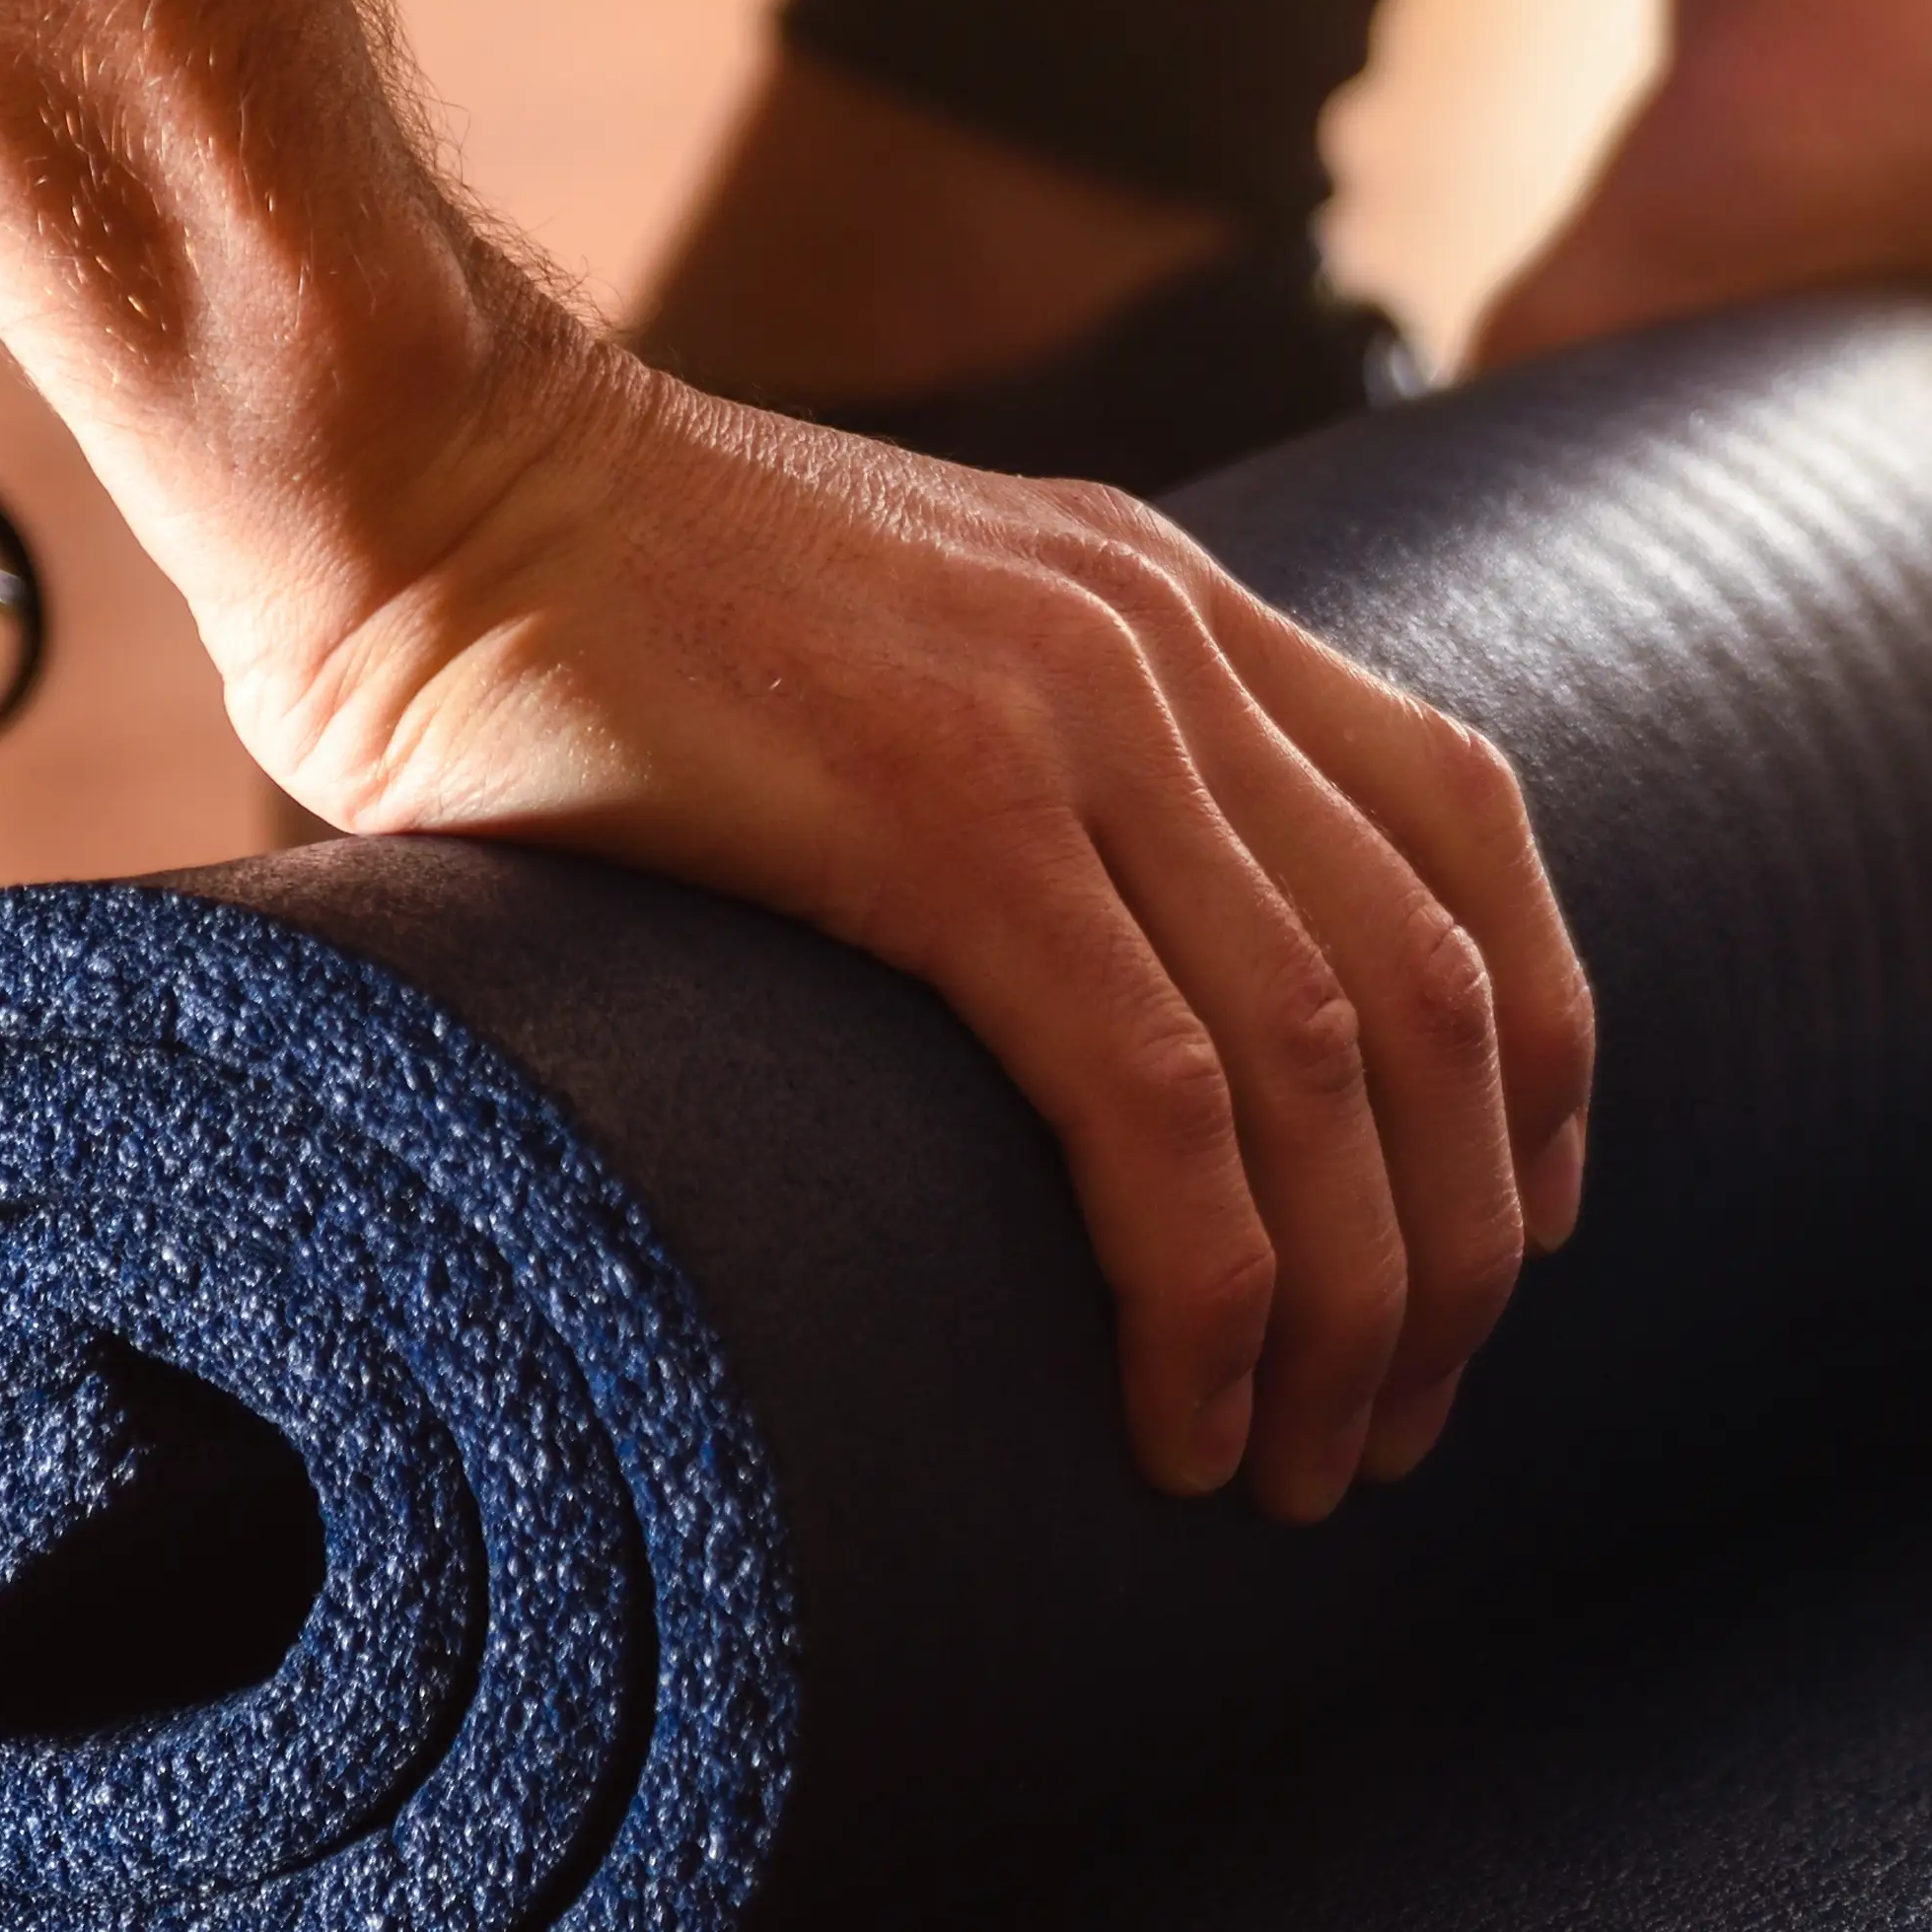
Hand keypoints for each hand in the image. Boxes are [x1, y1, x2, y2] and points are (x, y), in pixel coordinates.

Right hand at [226, 313, 1594, 1516]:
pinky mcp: (944, 824)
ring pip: (1334, 1066)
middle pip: (1441, 985)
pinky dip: (1209, 1286)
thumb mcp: (864, 650)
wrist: (400, 463)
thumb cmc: (565, 602)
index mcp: (1163, 603)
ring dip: (1357, 1303)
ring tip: (1311, 1469)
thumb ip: (976, 770)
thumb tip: (996, 984)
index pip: (1464, 829)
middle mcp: (1162, 651)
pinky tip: (1187, 1418)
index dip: (1531, 1052)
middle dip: (1457, 1244)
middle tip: (1405, 1421)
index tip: (1514, 1229)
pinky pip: (1158, 1096)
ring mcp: (1071, 726)